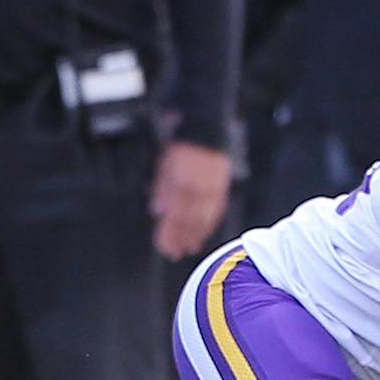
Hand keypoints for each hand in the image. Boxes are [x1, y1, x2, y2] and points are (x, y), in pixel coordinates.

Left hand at [150, 141, 230, 260]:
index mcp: (180, 184)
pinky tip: (204, 231)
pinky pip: (216, 209)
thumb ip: (162, 188)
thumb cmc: (180, 145)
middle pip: (189, 221)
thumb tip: (157, 211)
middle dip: (181, 239)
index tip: (165, 248)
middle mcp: (197, 189)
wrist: (204, 126)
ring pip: (204, 218)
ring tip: (190, 247)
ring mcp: (211, 188)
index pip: (174, 216)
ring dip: (196, 234)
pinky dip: (210, 222)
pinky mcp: (221, 185)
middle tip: (175, 253)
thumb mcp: (164, 165)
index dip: (169, 234)